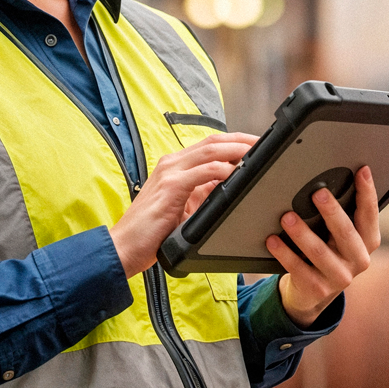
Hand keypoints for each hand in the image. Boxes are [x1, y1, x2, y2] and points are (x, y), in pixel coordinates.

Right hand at [109, 132, 257, 278]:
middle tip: (264, 144)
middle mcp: (171, 163)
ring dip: (237, 150)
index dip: (235, 141)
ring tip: (257, 153)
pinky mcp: (171, 186)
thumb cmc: (151, 231)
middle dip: (241, 140)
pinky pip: (204, 171)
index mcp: (174, 166)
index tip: (256, 145)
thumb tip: (226, 186)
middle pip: (214, 141)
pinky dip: (223, 170)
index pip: (210, 144)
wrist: (124, 246)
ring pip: (211, 150)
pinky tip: (237, 173)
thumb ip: (201, 193)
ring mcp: (170, 172)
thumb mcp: (183, 206)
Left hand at [266, 165, 379, 327]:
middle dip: (332, 212)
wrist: (313, 292)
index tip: (362, 171)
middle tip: (318, 193)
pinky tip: (273, 240)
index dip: (368, 192)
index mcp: (367, 242)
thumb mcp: (339, 236)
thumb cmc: (327, 252)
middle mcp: (358, 260)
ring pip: (319, 252)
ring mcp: (339, 277)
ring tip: (287, 217)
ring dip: (302, 233)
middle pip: (346, 233)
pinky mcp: (318, 288)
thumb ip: (341, 215)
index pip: (370, 214)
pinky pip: (298, 268)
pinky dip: (284, 252)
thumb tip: (328, 181)